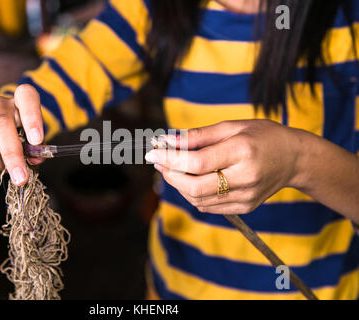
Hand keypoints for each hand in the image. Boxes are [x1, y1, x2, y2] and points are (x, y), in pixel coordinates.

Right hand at [0, 84, 44, 185]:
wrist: (5, 129)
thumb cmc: (26, 132)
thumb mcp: (38, 136)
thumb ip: (39, 148)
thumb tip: (34, 160)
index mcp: (22, 98)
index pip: (26, 98)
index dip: (31, 119)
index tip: (36, 140)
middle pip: (2, 126)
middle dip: (12, 155)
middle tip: (21, 178)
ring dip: (3, 165)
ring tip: (10, 166)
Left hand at [145, 120, 302, 213]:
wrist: (294, 159)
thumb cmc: (262, 136)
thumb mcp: (232, 126)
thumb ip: (198, 136)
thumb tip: (167, 141)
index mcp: (243, 151)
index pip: (197, 162)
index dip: (170, 159)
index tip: (153, 152)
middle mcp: (245, 177)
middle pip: (195, 187)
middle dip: (170, 175)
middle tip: (160, 162)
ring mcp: (246, 196)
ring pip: (198, 199)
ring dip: (178, 185)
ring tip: (172, 168)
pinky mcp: (245, 207)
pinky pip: (208, 206)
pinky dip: (193, 194)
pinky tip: (190, 179)